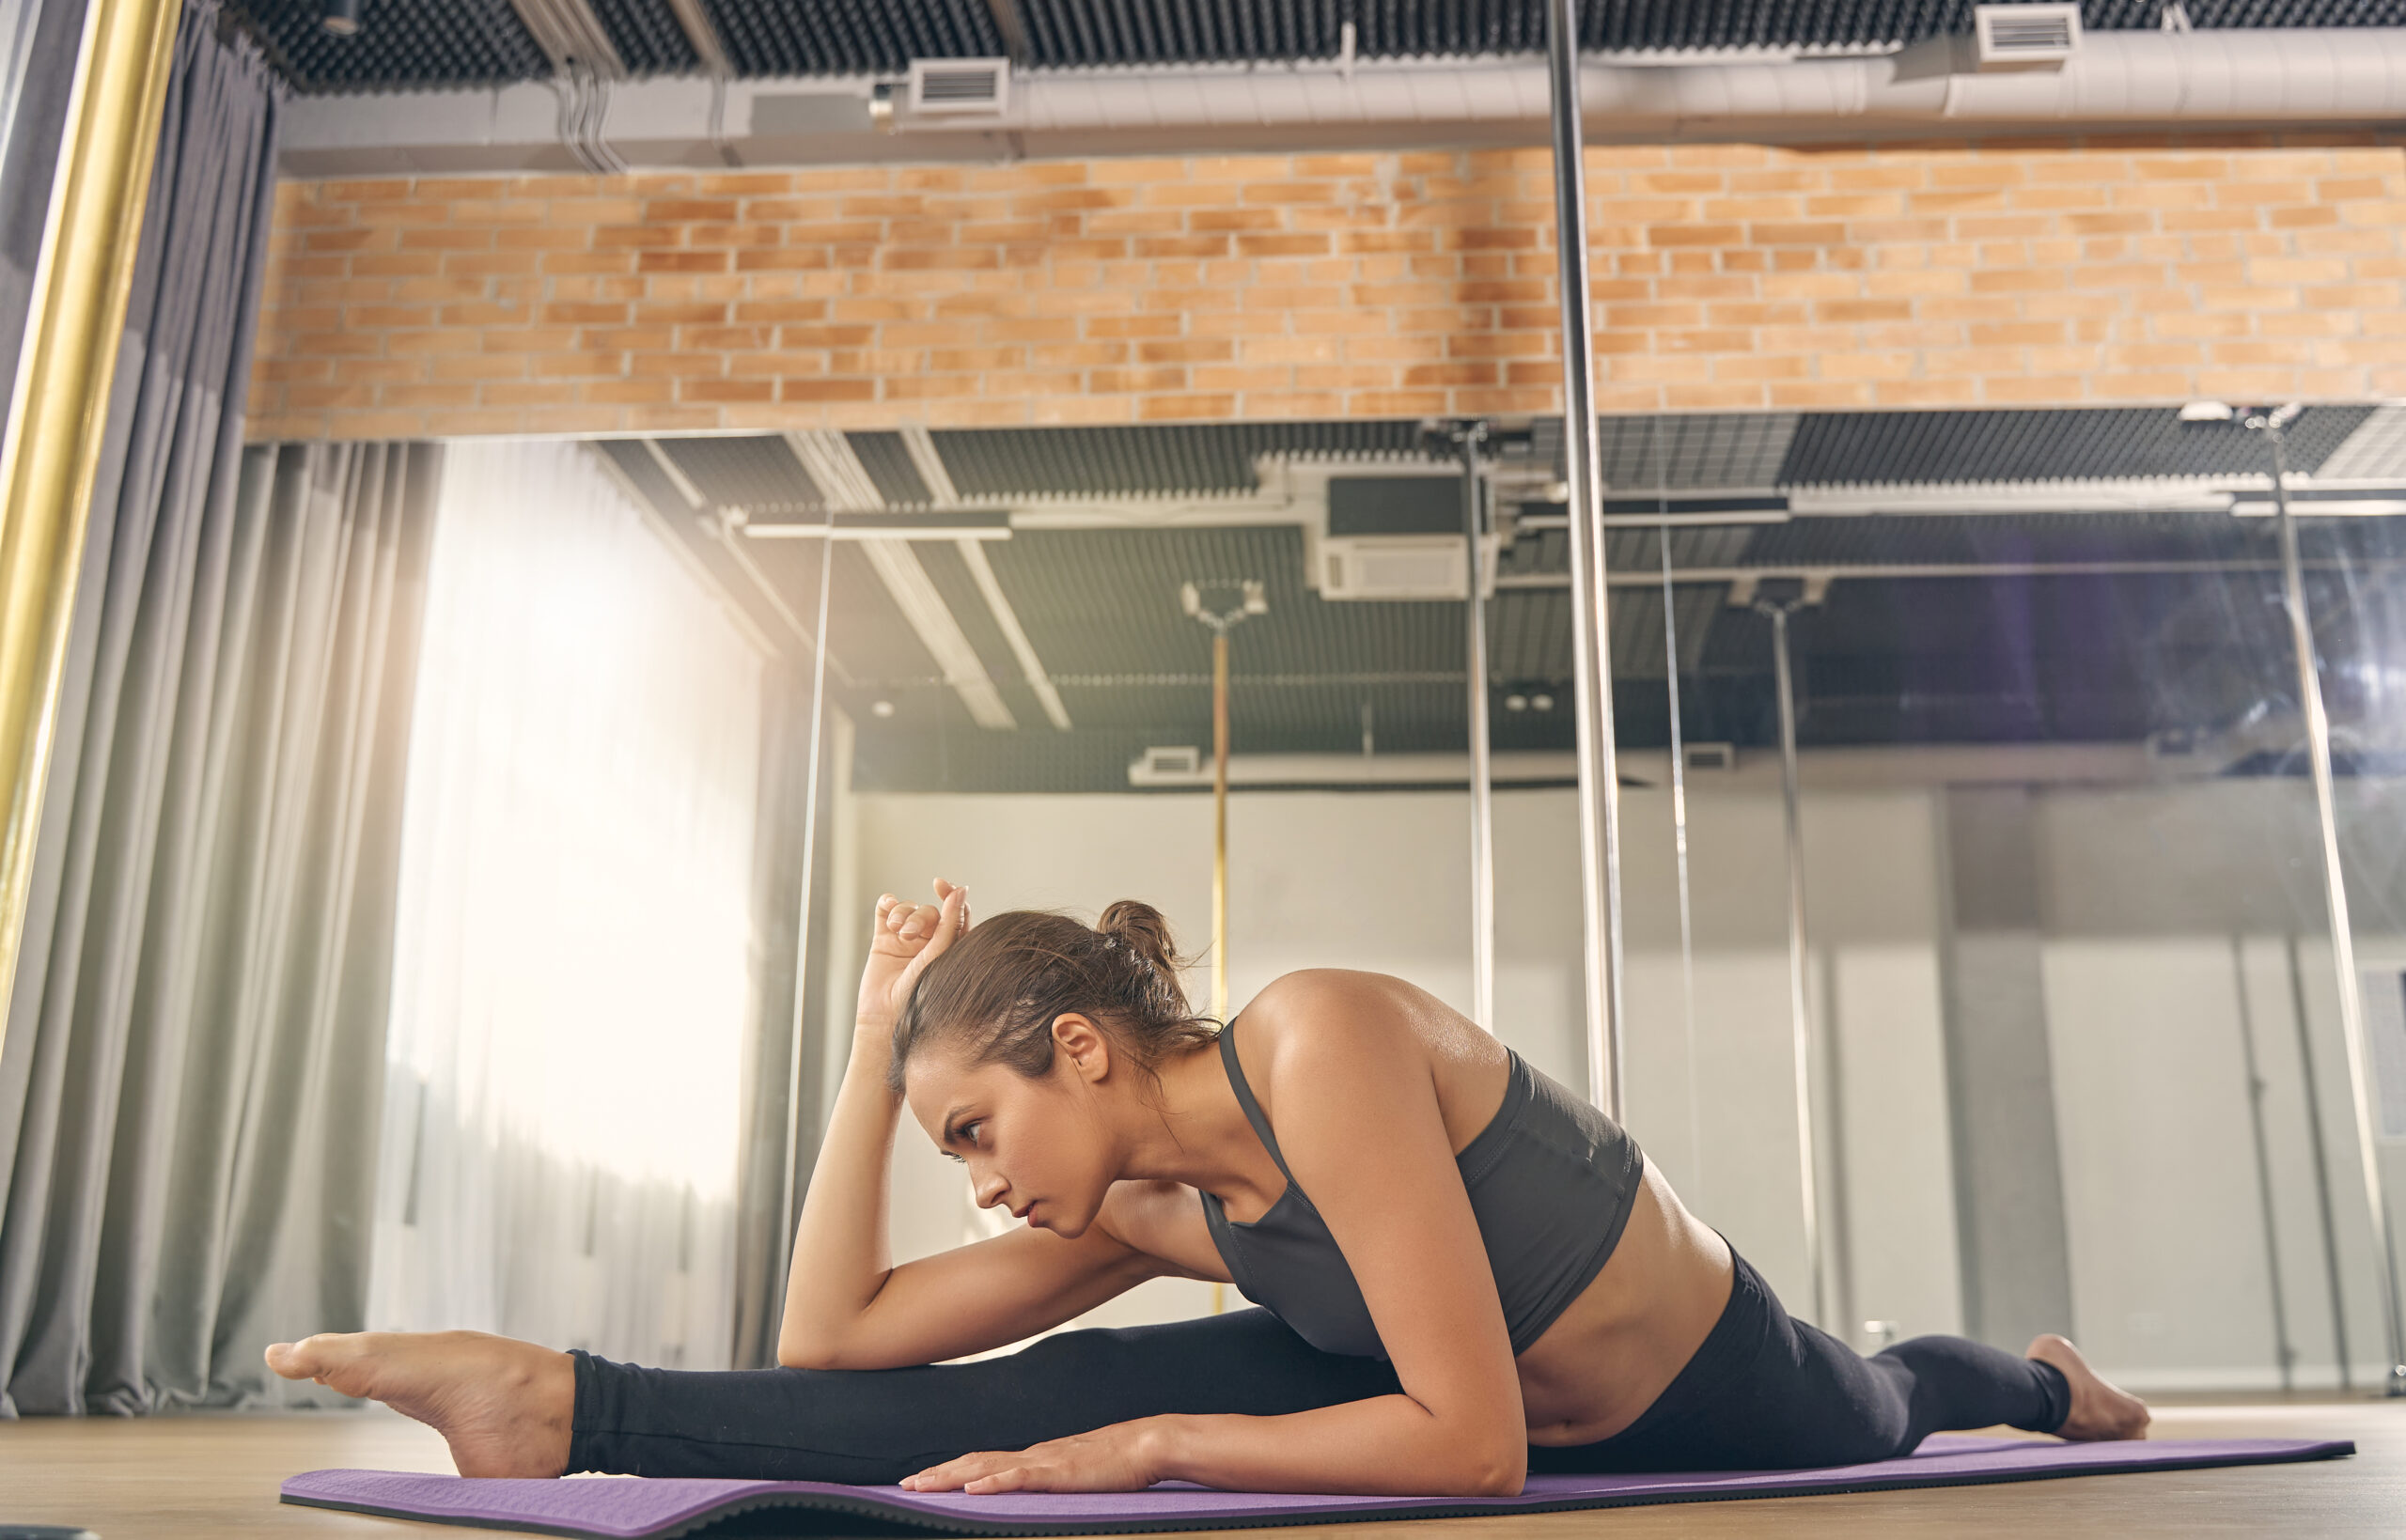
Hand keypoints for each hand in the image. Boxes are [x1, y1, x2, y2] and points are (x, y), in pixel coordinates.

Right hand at [855, 879, 970, 1034]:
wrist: (885, 1017)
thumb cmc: (918, 995)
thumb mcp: (938, 956)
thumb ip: (950, 922)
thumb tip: (961, 889)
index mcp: (950, 946)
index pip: (956, 911)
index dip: (951, 894)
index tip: (940, 884)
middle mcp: (930, 941)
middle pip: (930, 911)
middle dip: (920, 916)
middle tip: (910, 934)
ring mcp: (905, 940)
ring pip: (907, 909)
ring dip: (902, 913)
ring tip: (896, 931)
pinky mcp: (883, 940)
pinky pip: (885, 911)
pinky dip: (886, 903)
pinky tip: (887, 905)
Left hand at [899, 1419, 1166, 1494]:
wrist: (1147, 1443)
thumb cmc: (1119, 1461)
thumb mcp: (1077, 1472)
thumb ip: (1054, 1478)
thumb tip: (1034, 1487)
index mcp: (1036, 1457)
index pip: (984, 1461)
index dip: (952, 1469)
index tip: (923, 1478)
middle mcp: (1033, 1455)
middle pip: (975, 1462)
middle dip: (939, 1474)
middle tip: (906, 1484)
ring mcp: (1044, 1461)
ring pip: (988, 1467)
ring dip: (952, 1477)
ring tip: (923, 1485)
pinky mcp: (1060, 1472)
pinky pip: (1021, 1477)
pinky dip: (994, 1482)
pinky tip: (974, 1488)